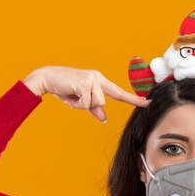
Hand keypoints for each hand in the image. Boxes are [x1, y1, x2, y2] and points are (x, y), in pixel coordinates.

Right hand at [22, 66, 150, 122]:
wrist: (46, 78)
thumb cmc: (63, 89)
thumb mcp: (80, 100)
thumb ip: (94, 109)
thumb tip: (104, 118)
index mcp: (99, 80)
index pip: (119, 92)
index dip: (133, 99)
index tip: (147, 103)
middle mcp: (97, 77)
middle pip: (104, 101)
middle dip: (89, 105)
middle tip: (74, 98)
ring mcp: (92, 79)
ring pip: (96, 103)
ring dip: (82, 104)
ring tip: (71, 96)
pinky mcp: (85, 82)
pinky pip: (86, 102)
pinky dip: (76, 103)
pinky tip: (68, 94)